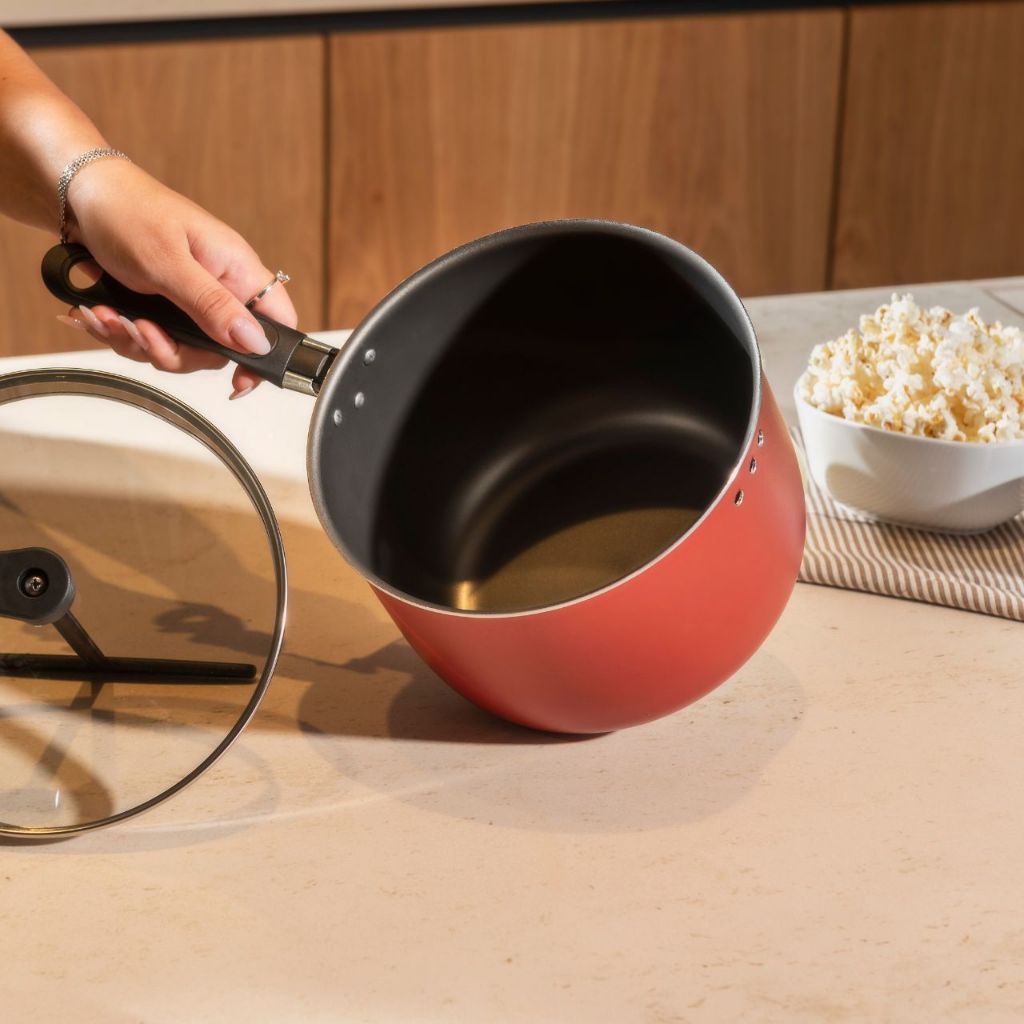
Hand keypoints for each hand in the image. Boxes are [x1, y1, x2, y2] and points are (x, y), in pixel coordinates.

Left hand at [56, 160, 295, 397]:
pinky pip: (153, 339)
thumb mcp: (169, 263)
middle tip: (144, 330)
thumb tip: (256, 342)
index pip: (277, 321)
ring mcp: (190, 299)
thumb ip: (214, 306)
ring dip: (139, 342)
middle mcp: (219, 287)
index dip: (264, 355)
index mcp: (237, 269)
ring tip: (110, 315)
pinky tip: (102, 311)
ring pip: (182, 349)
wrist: (79, 194)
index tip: (238, 381)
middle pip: (220, 349)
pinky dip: (122, 333)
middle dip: (175, 351)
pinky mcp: (163, 306)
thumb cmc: (127, 211)